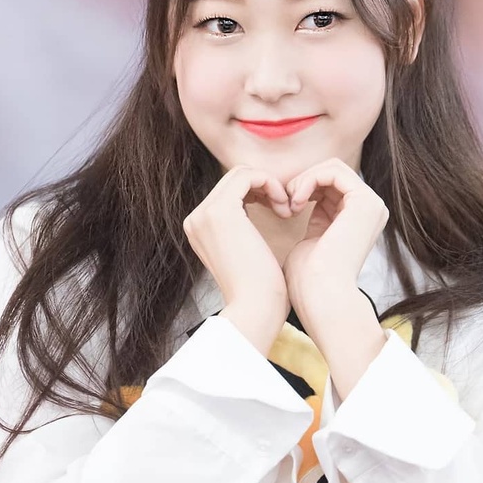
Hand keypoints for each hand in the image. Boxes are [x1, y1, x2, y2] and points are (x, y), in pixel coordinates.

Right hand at [183, 167, 292, 352]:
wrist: (255, 308)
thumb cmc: (259, 289)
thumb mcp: (247, 252)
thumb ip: (243, 229)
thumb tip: (257, 208)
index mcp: (200, 228)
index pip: (230, 191)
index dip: (258, 192)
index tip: (280, 210)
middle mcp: (196, 218)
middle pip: (234, 179)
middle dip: (264, 187)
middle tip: (286, 208)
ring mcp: (204, 213)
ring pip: (241, 173)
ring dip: (269, 185)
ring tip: (286, 209)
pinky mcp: (221, 211)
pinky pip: (248, 176)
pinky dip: (270, 184)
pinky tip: (284, 207)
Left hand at [283, 159, 388, 312]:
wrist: (321, 298)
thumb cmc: (308, 281)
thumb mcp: (311, 241)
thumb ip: (316, 220)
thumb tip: (302, 203)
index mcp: (359, 219)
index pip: (330, 183)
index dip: (303, 187)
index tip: (282, 207)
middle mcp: (371, 210)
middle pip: (332, 171)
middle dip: (303, 181)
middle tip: (285, 203)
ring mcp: (372, 205)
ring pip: (332, 167)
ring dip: (304, 180)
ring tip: (289, 204)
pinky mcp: (366, 202)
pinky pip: (333, 171)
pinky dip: (309, 181)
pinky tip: (296, 202)